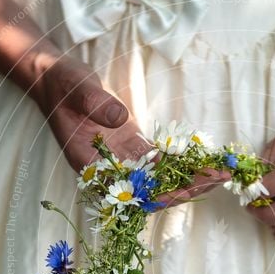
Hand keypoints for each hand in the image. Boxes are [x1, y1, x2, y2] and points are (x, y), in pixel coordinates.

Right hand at [31, 54, 225, 208]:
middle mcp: (108, 169)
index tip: (188, 192)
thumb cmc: (62, 86)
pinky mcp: (130, 146)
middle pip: (150, 189)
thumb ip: (96, 105)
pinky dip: (180, 161)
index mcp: (90, 167)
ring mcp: (121, 159)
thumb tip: (119, 119)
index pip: (129, 192)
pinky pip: (158, 160)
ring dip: (188, 177)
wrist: (55, 78)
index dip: (159, 195)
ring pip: (159, 177)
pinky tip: (203, 160)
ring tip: (219, 173)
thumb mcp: (77, 90)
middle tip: (217, 180)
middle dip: (184, 187)